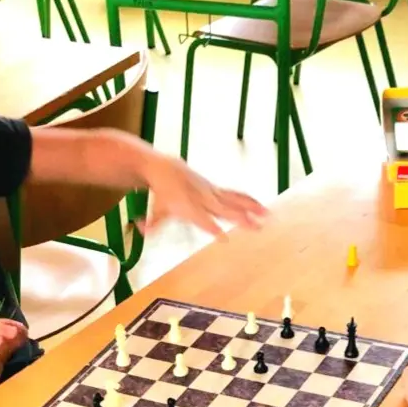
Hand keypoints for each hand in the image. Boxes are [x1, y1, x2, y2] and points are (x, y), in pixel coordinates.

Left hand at [140, 153, 267, 238]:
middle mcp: (205, 200)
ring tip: (267, 216)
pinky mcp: (218, 191)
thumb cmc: (161, 194)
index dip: (213, 228)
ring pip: (236, 201)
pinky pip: (237, 196)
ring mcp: (213, 194)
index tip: (223, 238)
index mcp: (190, 207)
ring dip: (253, 209)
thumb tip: (140, 229)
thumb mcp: (155, 211)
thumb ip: (152, 224)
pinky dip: (251, 202)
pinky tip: (265, 209)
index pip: (203, 220)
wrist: (166, 169)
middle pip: (225, 210)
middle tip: (255, 228)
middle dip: (240, 219)